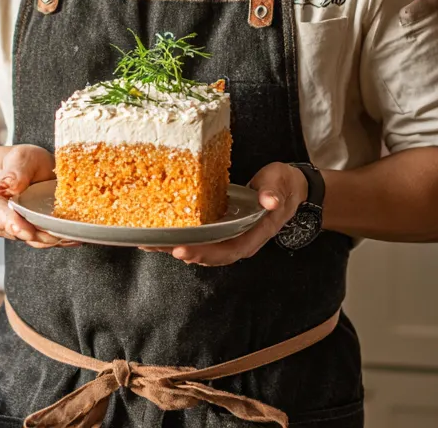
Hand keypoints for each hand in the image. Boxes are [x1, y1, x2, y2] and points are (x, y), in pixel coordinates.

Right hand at [0, 145, 79, 248]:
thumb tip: (13, 186)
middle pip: (18, 233)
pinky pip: (45, 240)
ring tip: (70, 234)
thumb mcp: (19, 157)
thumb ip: (15, 171)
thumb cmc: (20, 162)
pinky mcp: (31, 234)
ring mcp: (14, 230)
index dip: (12, 224)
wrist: (27, 168)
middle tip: (58, 234)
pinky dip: (60, 239)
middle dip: (39, 236)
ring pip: (33, 240)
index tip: (27, 231)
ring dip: (52, 239)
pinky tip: (73, 236)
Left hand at [140, 162, 308, 266]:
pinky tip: (163, 232)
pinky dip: (182, 237)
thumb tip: (269, 201)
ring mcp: (231, 237)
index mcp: (254, 234)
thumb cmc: (283, 186)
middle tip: (154, 246)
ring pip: (202, 249)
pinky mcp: (223, 229)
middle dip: (181, 252)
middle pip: (209, 255)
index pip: (227, 250)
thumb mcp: (280, 184)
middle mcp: (240, 241)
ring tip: (149, 243)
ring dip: (176, 248)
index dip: (204, 253)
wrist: (288, 188)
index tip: (182, 250)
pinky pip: (201, 238)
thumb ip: (273, 193)